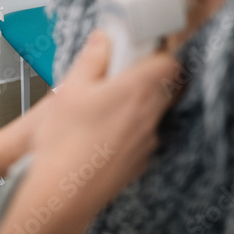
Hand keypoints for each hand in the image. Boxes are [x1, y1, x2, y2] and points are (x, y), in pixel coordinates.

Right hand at [0, 30, 177, 233]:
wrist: (62, 193)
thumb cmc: (64, 143)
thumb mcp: (70, 89)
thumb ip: (92, 59)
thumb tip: (102, 40)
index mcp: (136, 91)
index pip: (170, 61)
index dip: (158, 52)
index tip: (140, 50)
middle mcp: (149, 116)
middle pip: (165, 86)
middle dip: (145, 77)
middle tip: (116, 77)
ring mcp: (147, 141)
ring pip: (153, 111)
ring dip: (136, 103)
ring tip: (102, 107)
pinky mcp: (140, 160)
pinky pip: (142, 135)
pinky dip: (130, 128)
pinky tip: (101, 134)